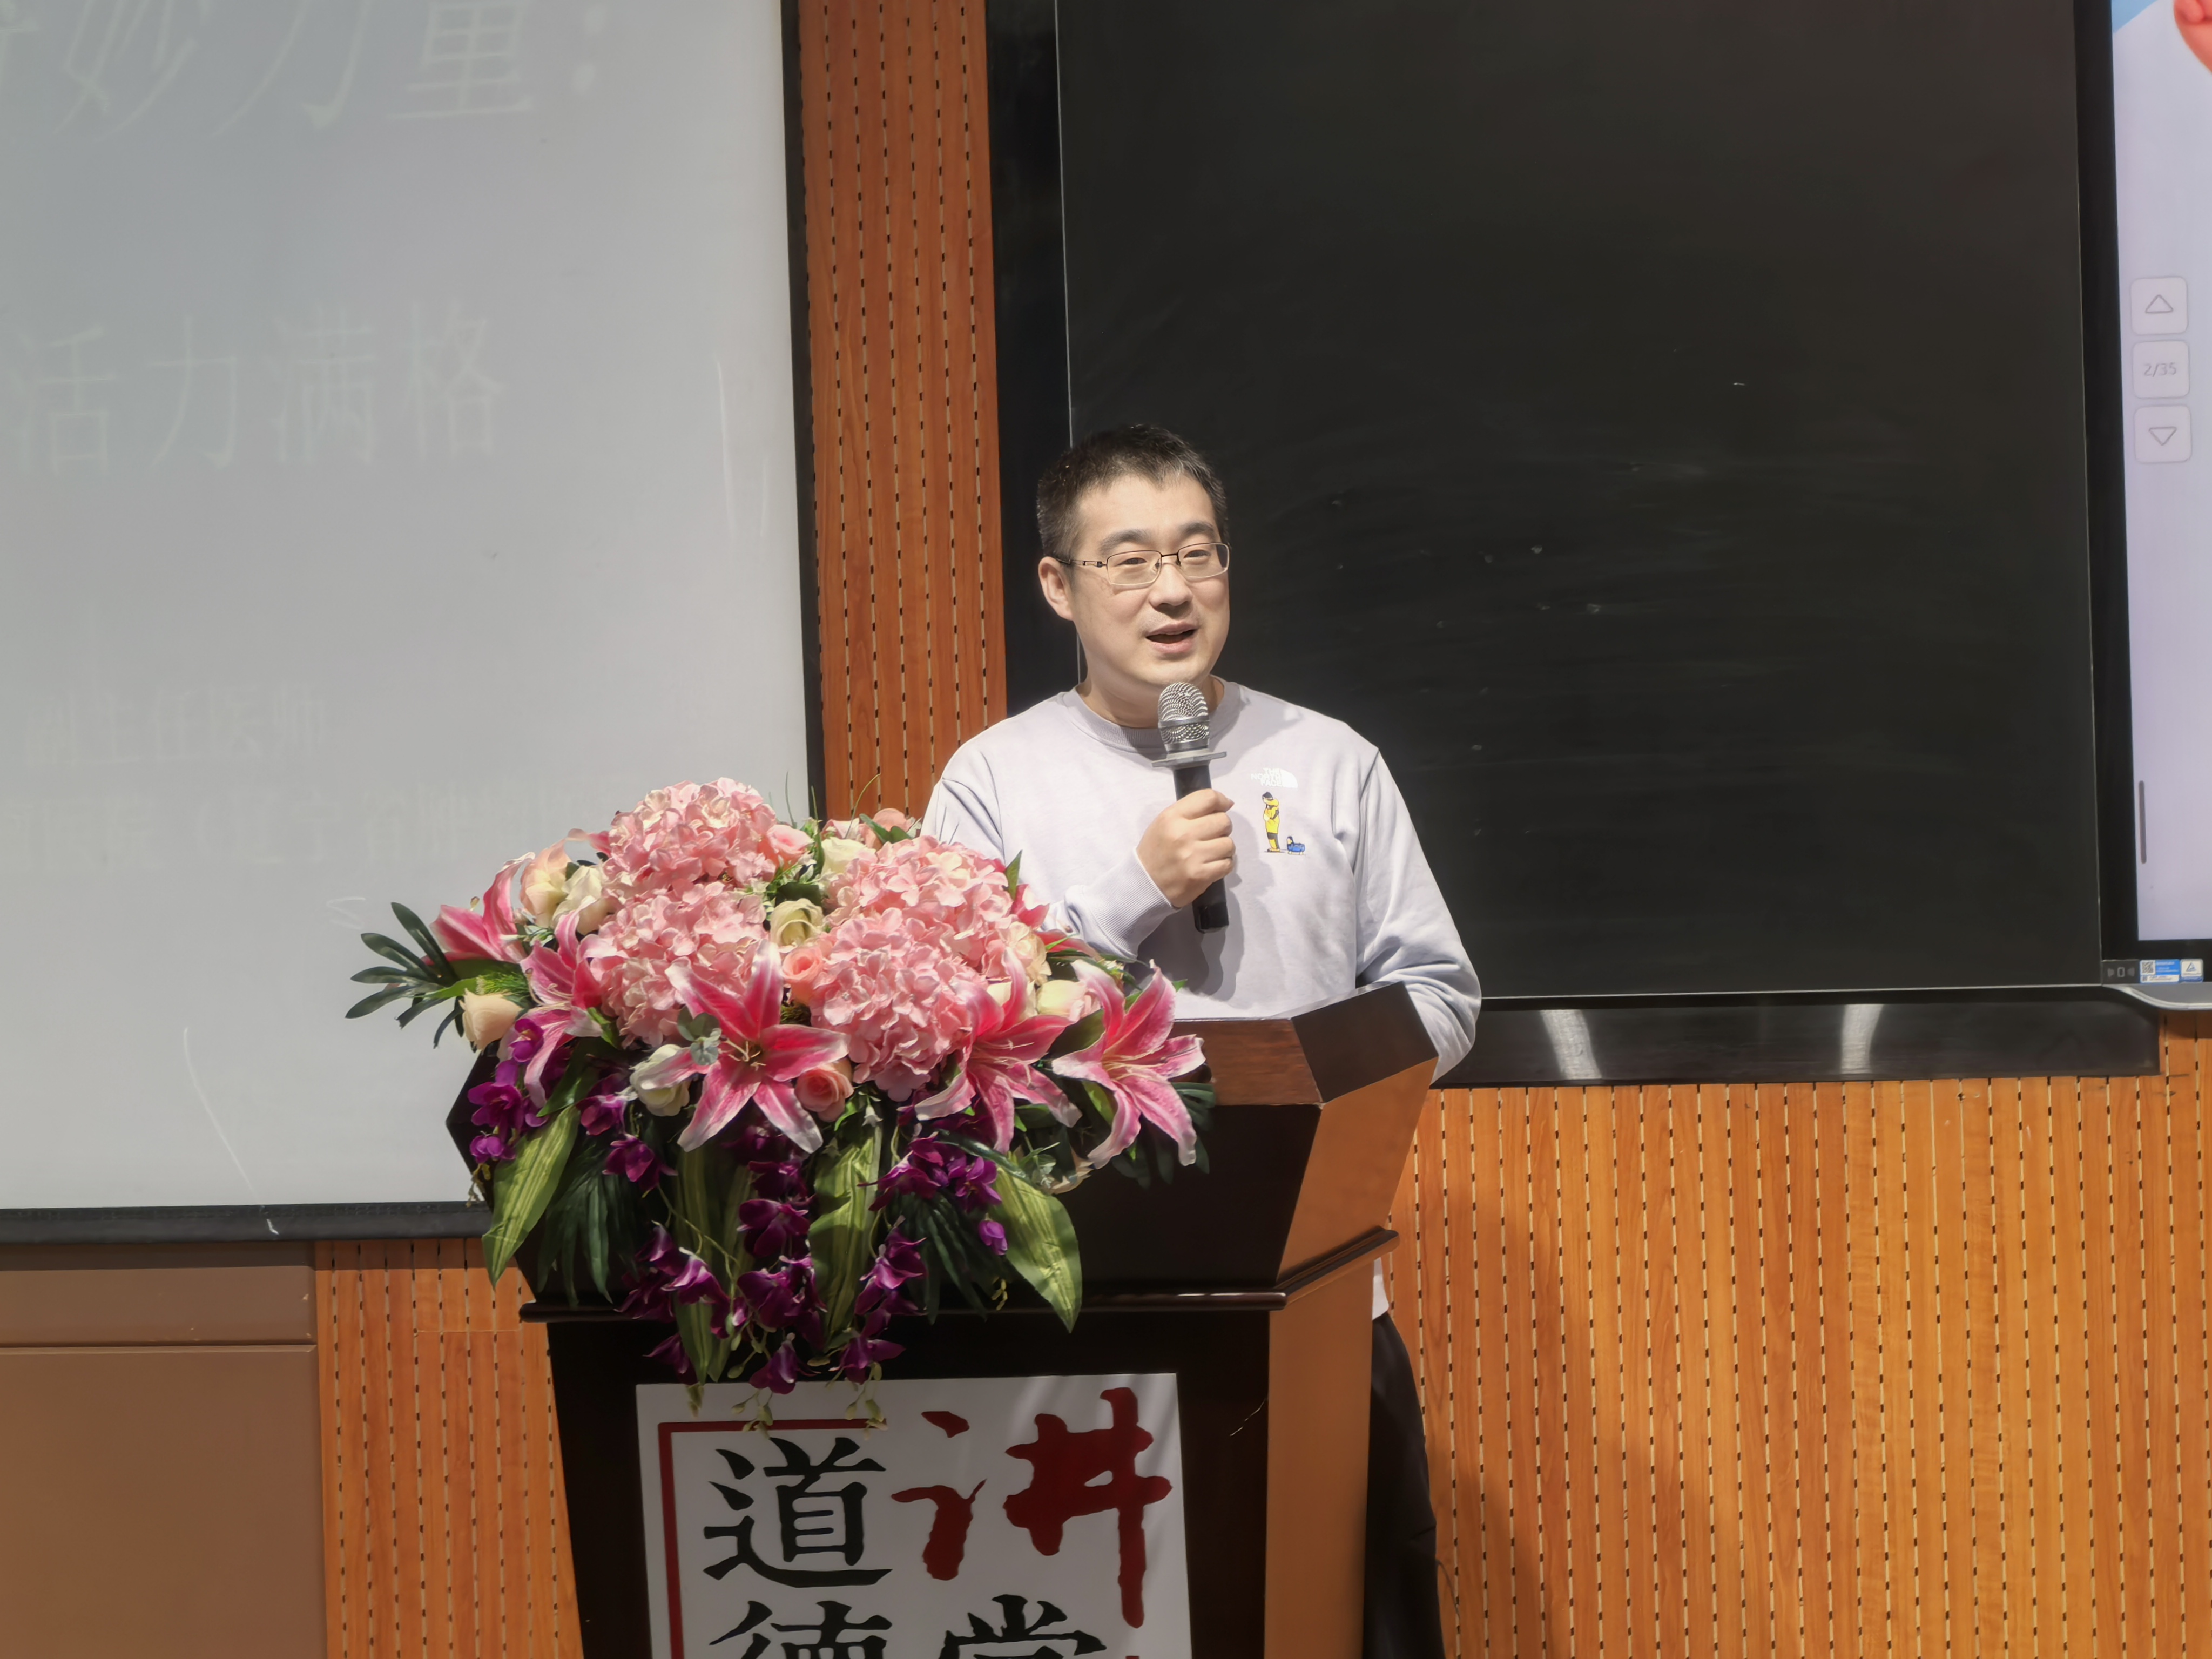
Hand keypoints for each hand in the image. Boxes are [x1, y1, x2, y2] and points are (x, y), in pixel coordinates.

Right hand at [1138, 791, 1235, 907]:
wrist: (1145, 884)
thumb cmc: (1157, 850)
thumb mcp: (1165, 822)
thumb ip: (1191, 810)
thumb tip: (1226, 804)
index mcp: (1172, 817)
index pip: (1208, 798)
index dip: (1222, 801)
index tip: (1224, 807)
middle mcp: (1183, 834)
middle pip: (1223, 821)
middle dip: (1222, 828)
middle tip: (1212, 836)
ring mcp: (1192, 856)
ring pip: (1228, 844)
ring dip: (1223, 849)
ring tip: (1211, 852)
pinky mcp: (1200, 875)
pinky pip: (1227, 864)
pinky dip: (1223, 865)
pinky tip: (1211, 865)